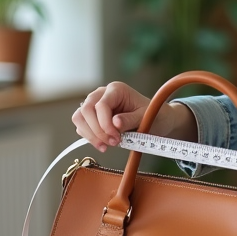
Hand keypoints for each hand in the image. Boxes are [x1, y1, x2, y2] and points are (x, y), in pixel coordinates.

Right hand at [73, 82, 196, 152]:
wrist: (157, 119)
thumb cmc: (153, 115)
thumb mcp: (146, 117)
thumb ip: (130, 120)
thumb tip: (115, 123)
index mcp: (116, 89)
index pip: (101, 105)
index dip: (105, 124)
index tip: (115, 138)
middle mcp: (102, 94)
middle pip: (86, 110)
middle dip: (97, 130)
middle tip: (112, 143)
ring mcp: (95, 104)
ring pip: (79, 118)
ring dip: (90, 135)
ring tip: (106, 146)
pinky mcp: (93, 116)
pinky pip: (82, 126)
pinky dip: (89, 137)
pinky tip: (103, 143)